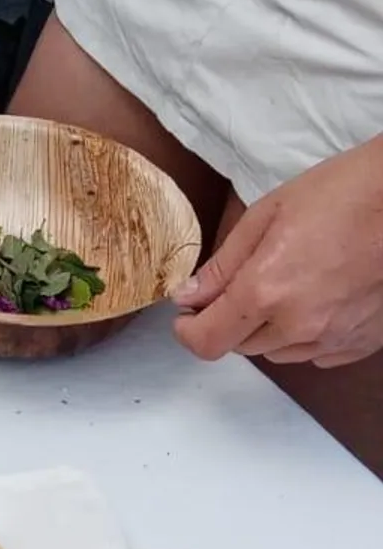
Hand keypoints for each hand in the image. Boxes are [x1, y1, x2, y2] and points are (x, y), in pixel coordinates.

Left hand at [173, 139, 382, 367]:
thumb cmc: (342, 194)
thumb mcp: (266, 216)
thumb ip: (223, 264)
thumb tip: (190, 295)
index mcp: (266, 292)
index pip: (207, 341)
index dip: (188, 330)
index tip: (188, 314)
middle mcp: (299, 325)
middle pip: (240, 347)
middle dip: (229, 321)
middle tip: (240, 285)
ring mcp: (334, 338)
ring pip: (278, 354)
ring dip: (267, 330)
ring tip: (284, 287)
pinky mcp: (361, 342)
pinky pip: (316, 354)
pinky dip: (306, 336)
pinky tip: (315, 301)